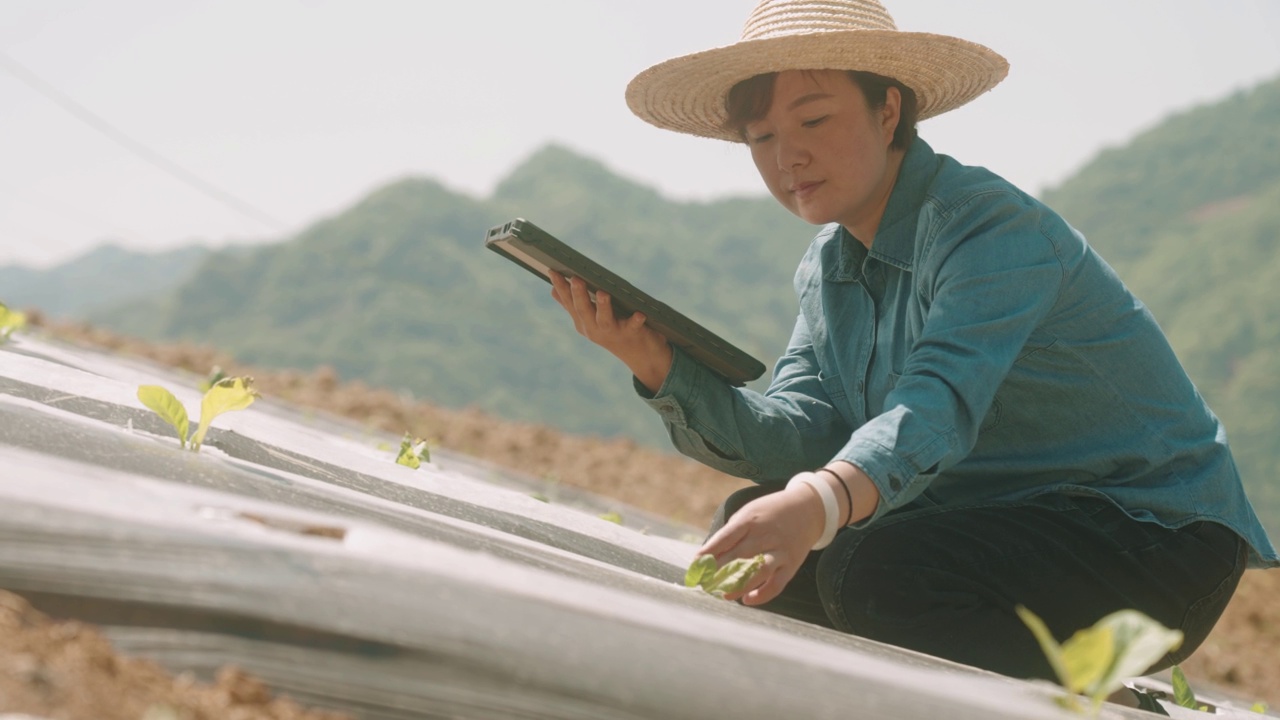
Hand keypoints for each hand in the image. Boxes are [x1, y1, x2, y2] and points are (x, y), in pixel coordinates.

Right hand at [549, 272, 672, 391]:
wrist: (640, 356)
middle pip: (584, 311)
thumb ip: (574, 306)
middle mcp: (594, 329)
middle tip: (576, 279)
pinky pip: (633, 327)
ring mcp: (612, 333)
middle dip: (579, 295)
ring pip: (604, 320)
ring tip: (602, 293)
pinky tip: (640, 314)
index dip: (561, 287)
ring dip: (603, 307)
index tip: (553, 271)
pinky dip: (636, 321)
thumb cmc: (614, 330)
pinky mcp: (631, 334)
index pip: (569, 302)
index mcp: (583, 322)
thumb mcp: (591, 319)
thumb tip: (553, 290)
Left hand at [697, 483, 824, 605]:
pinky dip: (763, 595)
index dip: (709, 552)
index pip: (726, 537)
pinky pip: (777, 584)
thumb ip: (731, 532)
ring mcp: (780, 551)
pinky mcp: (791, 564)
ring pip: (758, 571)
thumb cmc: (770, 512)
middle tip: (704, 584)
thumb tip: (710, 556)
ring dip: (739, 585)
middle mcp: (766, 535)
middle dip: (719, 572)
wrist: (808, 508)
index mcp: (751, 519)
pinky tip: (748, 600)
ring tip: (723, 595)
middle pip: (739, 556)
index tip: (696, 565)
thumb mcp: (749, 512)